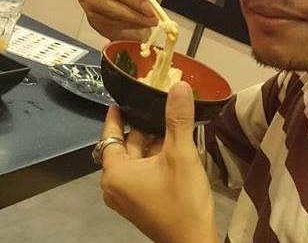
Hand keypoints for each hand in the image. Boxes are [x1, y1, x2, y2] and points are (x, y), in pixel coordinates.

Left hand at [100, 82, 217, 242]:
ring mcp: (130, 194)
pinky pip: (145, 169)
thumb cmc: (181, 199)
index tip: (122, 97)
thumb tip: (179, 85)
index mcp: (116, 173)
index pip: (110, 135)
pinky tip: (176, 141)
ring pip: (138, 157)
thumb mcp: (180, 154)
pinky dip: (157, 154)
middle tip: (159, 100)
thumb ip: (178, 118)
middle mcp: (116, 184)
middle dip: (143, 124)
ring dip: (154, 138)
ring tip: (171, 116)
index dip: (116, 116)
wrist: (193, 242)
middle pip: (127, 144)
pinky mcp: (143, 200)